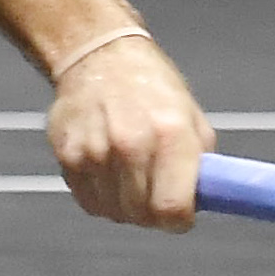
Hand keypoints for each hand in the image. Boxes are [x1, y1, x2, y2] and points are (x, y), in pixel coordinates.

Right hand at [46, 34, 211, 231]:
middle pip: (142, 216)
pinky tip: (108, 168)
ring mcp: (95, 151)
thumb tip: (206, 202)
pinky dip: (101, 195)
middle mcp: (131, 143)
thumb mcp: (191, 118)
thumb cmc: (151, 88)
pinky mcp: (68, 156)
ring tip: (130, 173)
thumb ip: (201, 165)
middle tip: (156, 192)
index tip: (180, 216)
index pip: (172, 209)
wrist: (99, 55)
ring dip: (126, 205)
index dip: (179, 221)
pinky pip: (89, 202)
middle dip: (153, 212)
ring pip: (115, 213)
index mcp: (170, 134)